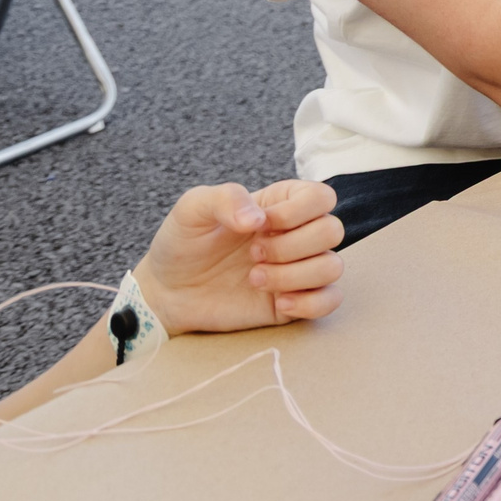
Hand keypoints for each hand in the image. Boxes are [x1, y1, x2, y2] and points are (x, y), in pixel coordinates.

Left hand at [133, 180, 343, 336]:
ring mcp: (299, 269)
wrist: (167, 292)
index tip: (259, 226)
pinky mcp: (296, 302)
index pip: (321, 197)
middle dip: (290, 246)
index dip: (295, 212)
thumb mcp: (192, 209)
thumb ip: (226, 198)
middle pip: (332, 231)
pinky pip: (330, 300)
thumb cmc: (182, 244)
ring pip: (332, 267)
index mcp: (282, 204)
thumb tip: (258, 220)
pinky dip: (310, 303)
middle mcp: (298, 234)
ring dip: (294, 276)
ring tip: (255, 279)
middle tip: (253, 255)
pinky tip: (279, 303)